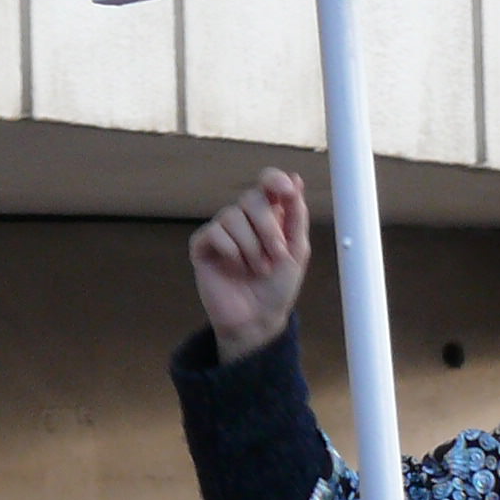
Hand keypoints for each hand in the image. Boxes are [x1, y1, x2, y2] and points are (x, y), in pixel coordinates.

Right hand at [192, 170, 310, 363]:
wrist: (258, 319)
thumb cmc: (278, 287)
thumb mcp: (297, 250)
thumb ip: (296, 215)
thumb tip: (295, 179)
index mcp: (268, 216)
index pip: (266, 183)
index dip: (274, 180)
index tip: (284, 190)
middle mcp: (244, 219)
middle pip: (251, 198)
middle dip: (268, 228)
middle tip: (276, 256)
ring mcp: (222, 232)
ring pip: (232, 215)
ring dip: (251, 246)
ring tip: (257, 269)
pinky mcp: (203, 247)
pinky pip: (214, 233)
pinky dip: (231, 251)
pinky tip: (235, 267)